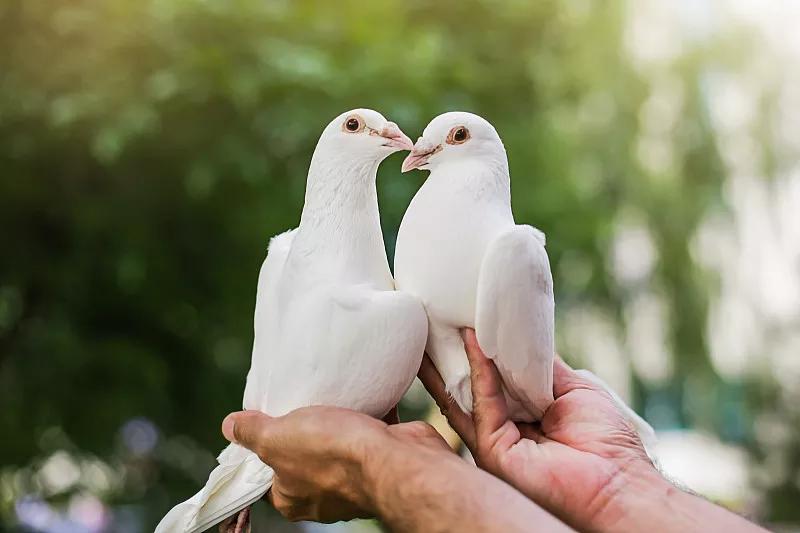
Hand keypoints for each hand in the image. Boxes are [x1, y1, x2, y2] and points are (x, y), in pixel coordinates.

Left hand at [221, 406, 449, 522]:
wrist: (396, 459)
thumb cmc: (334, 454)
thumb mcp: (277, 438)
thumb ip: (252, 433)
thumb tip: (230, 426)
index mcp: (291, 497)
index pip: (265, 475)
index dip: (260, 448)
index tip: (262, 420)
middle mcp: (321, 494)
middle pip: (301, 457)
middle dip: (300, 430)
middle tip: (295, 401)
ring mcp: (353, 478)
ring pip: (336, 445)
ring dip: (335, 422)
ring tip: (327, 395)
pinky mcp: (379, 459)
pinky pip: (367, 433)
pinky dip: (365, 414)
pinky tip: (360, 393)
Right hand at [418, 328, 653, 530]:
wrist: (619, 484)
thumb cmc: (606, 442)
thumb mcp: (572, 388)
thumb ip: (540, 367)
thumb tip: (518, 335)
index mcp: (524, 418)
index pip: (494, 382)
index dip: (481, 354)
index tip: (467, 323)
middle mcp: (504, 431)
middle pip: (468, 389)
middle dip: (449, 358)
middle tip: (433, 323)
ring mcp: (494, 442)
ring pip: (462, 397)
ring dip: (448, 362)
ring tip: (433, 327)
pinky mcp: (492, 451)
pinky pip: (482, 404)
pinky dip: (479, 371)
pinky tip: (474, 341)